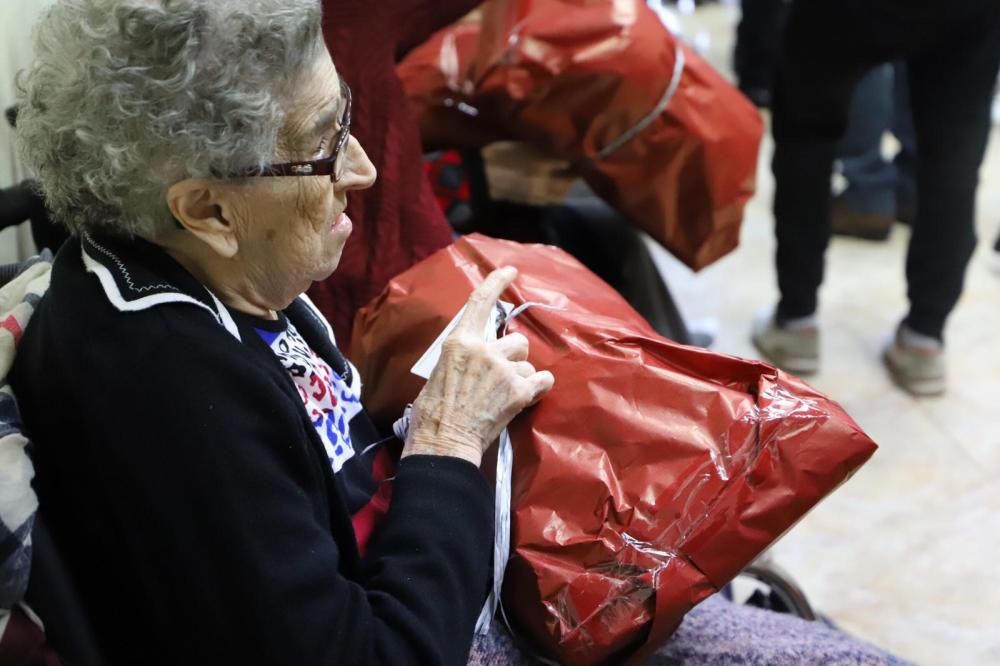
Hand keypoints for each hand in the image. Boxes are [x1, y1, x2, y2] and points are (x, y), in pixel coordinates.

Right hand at [402, 266, 554, 466]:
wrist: (444, 441)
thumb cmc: (433, 412)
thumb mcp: (440, 371)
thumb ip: (464, 356)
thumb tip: (479, 355)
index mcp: (459, 342)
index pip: (480, 302)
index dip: (496, 283)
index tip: (510, 271)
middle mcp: (484, 350)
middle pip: (516, 341)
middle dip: (513, 356)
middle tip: (500, 377)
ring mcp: (504, 370)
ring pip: (528, 363)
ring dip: (521, 376)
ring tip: (504, 396)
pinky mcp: (519, 391)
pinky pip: (543, 380)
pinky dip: (537, 389)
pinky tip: (525, 398)